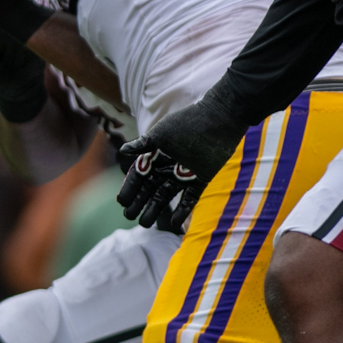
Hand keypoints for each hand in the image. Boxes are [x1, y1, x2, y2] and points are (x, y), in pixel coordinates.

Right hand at [117, 98, 246, 234]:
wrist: (221, 119)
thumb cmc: (188, 123)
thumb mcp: (162, 133)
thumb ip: (143, 145)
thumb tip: (122, 151)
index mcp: (156, 155)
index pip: (139, 175)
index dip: (130, 188)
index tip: (122, 201)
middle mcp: (167, 166)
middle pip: (149, 188)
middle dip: (139, 202)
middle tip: (129, 217)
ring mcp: (184, 174)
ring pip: (165, 196)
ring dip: (155, 209)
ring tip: (145, 223)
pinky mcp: (201, 179)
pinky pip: (190, 199)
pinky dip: (182, 210)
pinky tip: (174, 222)